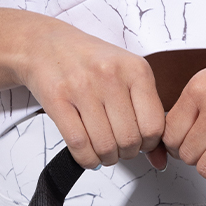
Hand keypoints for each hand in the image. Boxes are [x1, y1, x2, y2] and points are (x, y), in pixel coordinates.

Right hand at [16, 17, 167, 169]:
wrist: (46, 44)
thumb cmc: (90, 63)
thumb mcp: (127, 80)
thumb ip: (147, 116)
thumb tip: (160, 160)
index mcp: (136, 69)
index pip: (154, 126)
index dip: (149, 144)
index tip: (140, 143)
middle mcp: (110, 75)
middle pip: (130, 140)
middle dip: (126, 153)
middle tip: (120, 148)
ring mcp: (83, 87)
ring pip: (105, 146)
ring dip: (106, 158)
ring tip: (104, 151)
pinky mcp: (58, 99)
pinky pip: (79, 145)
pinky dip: (86, 159)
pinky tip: (88, 154)